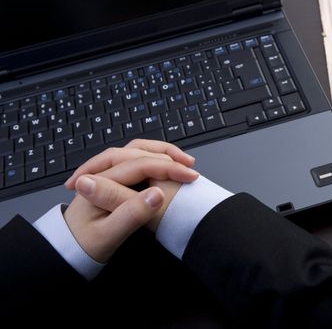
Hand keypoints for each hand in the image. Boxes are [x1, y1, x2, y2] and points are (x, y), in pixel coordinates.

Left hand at [64, 140, 195, 260]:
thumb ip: (131, 215)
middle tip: (189, 166)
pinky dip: (154, 161)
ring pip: (136, 153)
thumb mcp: (108, 236)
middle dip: (166, 155)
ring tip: (181, 162)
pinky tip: (167, 170)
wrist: (66, 254)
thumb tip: (157, 194)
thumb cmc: (84, 247)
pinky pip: (135, 164)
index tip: (190, 176)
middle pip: (136, 151)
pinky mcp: (114, 183)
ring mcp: (108, 177)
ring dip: (159, 154)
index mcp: (98, 183)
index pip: (139, 165)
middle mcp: (102, 174)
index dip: (167, 168)